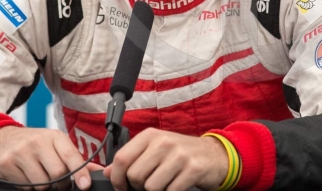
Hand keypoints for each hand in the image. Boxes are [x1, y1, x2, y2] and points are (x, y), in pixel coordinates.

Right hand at [0, 126, 102, 190]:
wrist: (0, 139)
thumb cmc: (33, 143)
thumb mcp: (54, 144)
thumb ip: (74, 158)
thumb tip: (98, 171)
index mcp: (54, 136)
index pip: (70, 155)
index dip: (80, 172)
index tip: (85, 184)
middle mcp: (38, 142)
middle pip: (57, 173)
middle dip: (61, 183)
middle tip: (59, 183)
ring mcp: (21, 152)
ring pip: (41, 183)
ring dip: (44, 186)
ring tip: (40, 176)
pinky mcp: (6, 163)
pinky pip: (25, 187)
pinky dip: (29, 187)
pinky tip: (26, 176)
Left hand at [103, 129, 228, 190]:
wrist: (214, 155)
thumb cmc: (181, 153)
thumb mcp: (155, 149)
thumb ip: (132, 158)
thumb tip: (106, 171)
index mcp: (150, 135)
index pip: (121, 158)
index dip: (117, 178)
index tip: (122, 187)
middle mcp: (163, 142)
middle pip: (135, 176)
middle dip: (138, 187)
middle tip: (149, 185)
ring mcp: (179, 155)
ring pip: (150, 187)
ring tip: (165, 183)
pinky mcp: (193, 169)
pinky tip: (176, 186)